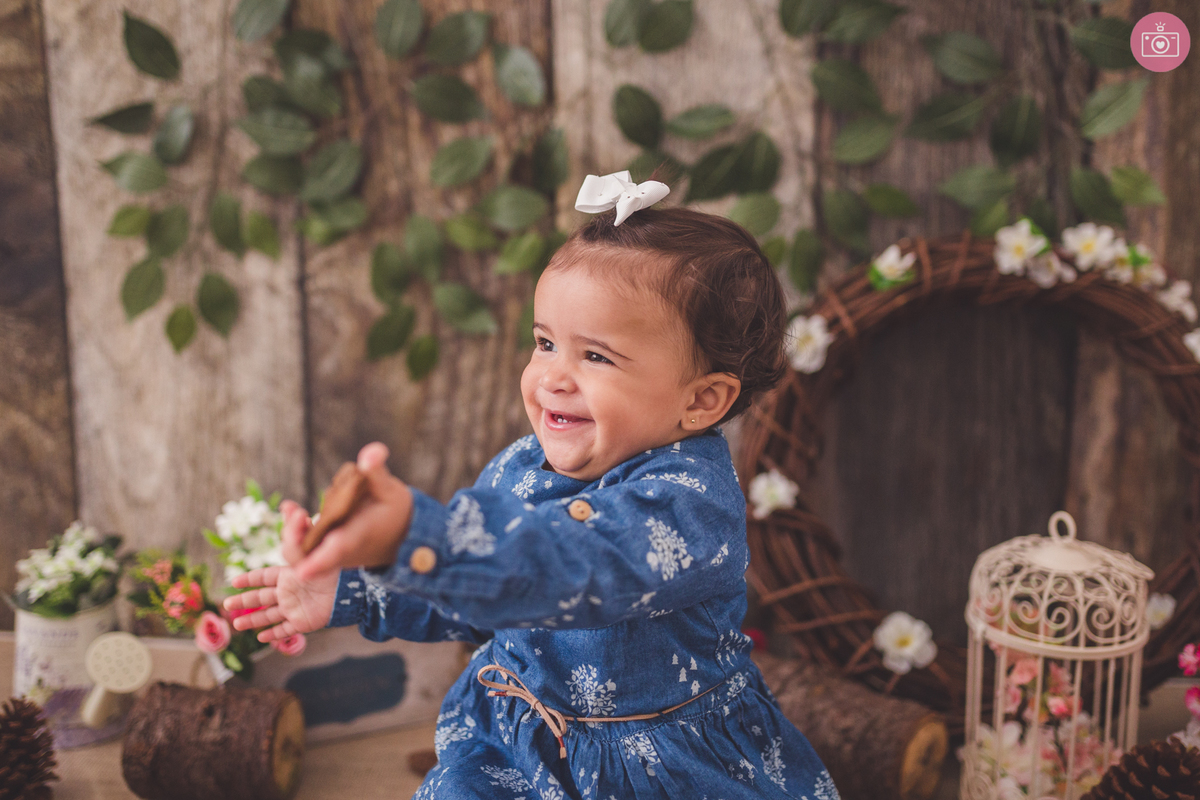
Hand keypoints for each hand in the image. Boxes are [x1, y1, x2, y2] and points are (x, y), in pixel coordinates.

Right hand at [223, 504, 339, 641]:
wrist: (348, 587)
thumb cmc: (328, 566)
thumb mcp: (307, 549)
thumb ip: (295, 530)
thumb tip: (288, 505)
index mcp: (289, 575)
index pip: (264, 577)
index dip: (249, 579)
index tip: (234, 582)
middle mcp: (289, 592)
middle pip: (262, 598)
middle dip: (244, 601)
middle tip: (226, 605)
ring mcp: (296, 607)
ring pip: (269, 615)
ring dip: (253, 620)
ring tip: (237, 625)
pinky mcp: (304, 622)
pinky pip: (286, 630)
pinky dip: (274, 634)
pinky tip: (262, 638)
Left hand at [291, 441, 413, 581]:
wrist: (400, 534)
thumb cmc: (396, 511)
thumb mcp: (391, 490)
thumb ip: (377, 472)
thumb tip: (369, 454)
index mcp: (359, 535)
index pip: (338, 550)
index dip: (320, 561)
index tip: (302, 572)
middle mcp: (343, 550)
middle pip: (309, 557)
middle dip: (294, 539)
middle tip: (294, 511)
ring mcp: (332, 553)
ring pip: (303, 554)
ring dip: (292, 534)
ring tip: (290, 508)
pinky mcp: (326, 550)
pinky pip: (304, 548)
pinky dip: (294, 532)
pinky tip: (290, 508)